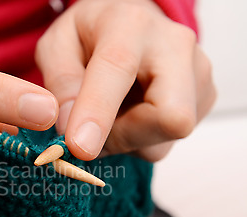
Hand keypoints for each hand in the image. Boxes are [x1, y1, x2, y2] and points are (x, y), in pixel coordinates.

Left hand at [35, 0, 215, 160]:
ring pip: (164, 138)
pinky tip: (129, 114)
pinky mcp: (204, 99)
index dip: (98, 113)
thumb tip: (69, 129)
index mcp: (129, 25)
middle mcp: (174, 46)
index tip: (79, 147)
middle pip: (170, 117)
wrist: (129, 25)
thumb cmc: (91, 35)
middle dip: (124, 137)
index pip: (118, 70)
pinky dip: (138, 139)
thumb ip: (60, 83)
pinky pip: (165, 143)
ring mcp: (197, 74)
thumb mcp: (57, 46)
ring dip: (126, 139)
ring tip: (110, 112)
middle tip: (90, 132)